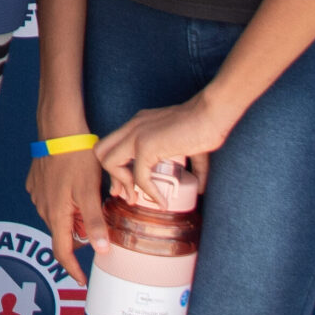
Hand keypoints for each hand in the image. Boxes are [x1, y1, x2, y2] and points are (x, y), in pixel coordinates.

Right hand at [27, 149, 108, 284]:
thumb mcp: (90, 191)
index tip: (82, 280)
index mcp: (56, 213)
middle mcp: (42, 206)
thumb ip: (95, 222)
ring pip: (56, 216)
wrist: (57, 128)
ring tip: (88, 204)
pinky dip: (63, 202)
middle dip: (78, 237)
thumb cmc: (75, 157)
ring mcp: (37, 193)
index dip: (72, 269)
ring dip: (71, 217)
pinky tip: (73, 188)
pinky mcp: (36, 181)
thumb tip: (102, 249)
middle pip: (62, 233)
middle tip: (98, 230)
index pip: (62, 252)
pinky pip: (50, 200)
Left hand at [93, 92, 237, 204]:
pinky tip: (162, 201)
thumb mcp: (191, 148)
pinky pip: (138, 176)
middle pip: (101, 152)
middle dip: (112, 177)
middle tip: (128, 195)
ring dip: (124, 184)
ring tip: (140, 199)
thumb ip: (192, 166)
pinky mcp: (146, 145)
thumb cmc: (207, 127)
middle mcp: (133, 127)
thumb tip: (199, 189)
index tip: (129, 187)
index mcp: (139, 124)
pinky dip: (149, 192)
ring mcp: (137, 134)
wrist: (213, 114)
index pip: (112, 146)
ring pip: (109, 162)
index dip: (117, 169)